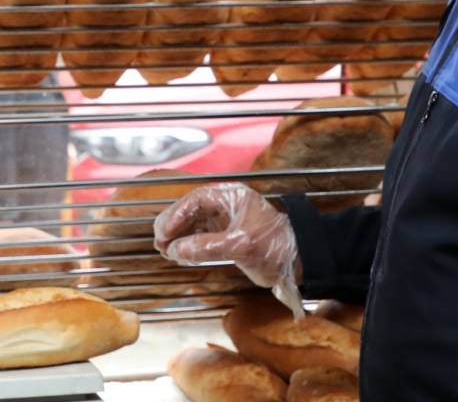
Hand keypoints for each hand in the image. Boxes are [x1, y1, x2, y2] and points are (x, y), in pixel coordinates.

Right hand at [154, 183, 303, 318]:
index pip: (196, 200)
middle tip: (159, 242)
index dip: (176, 214)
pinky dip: (187, 245)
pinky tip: (178, 255)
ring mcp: (224, 220)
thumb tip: (176, 249)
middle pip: (190, 210)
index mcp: (231, 197)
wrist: (297, 260)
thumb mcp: (240, 246)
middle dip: (173, 226)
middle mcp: (225, 205)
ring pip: (192, 223)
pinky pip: (199, 236)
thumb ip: (207, 246)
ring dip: (177, 237)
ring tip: (164, 251)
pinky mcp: (225, 236)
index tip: (164, 232)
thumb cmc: (275, 246)